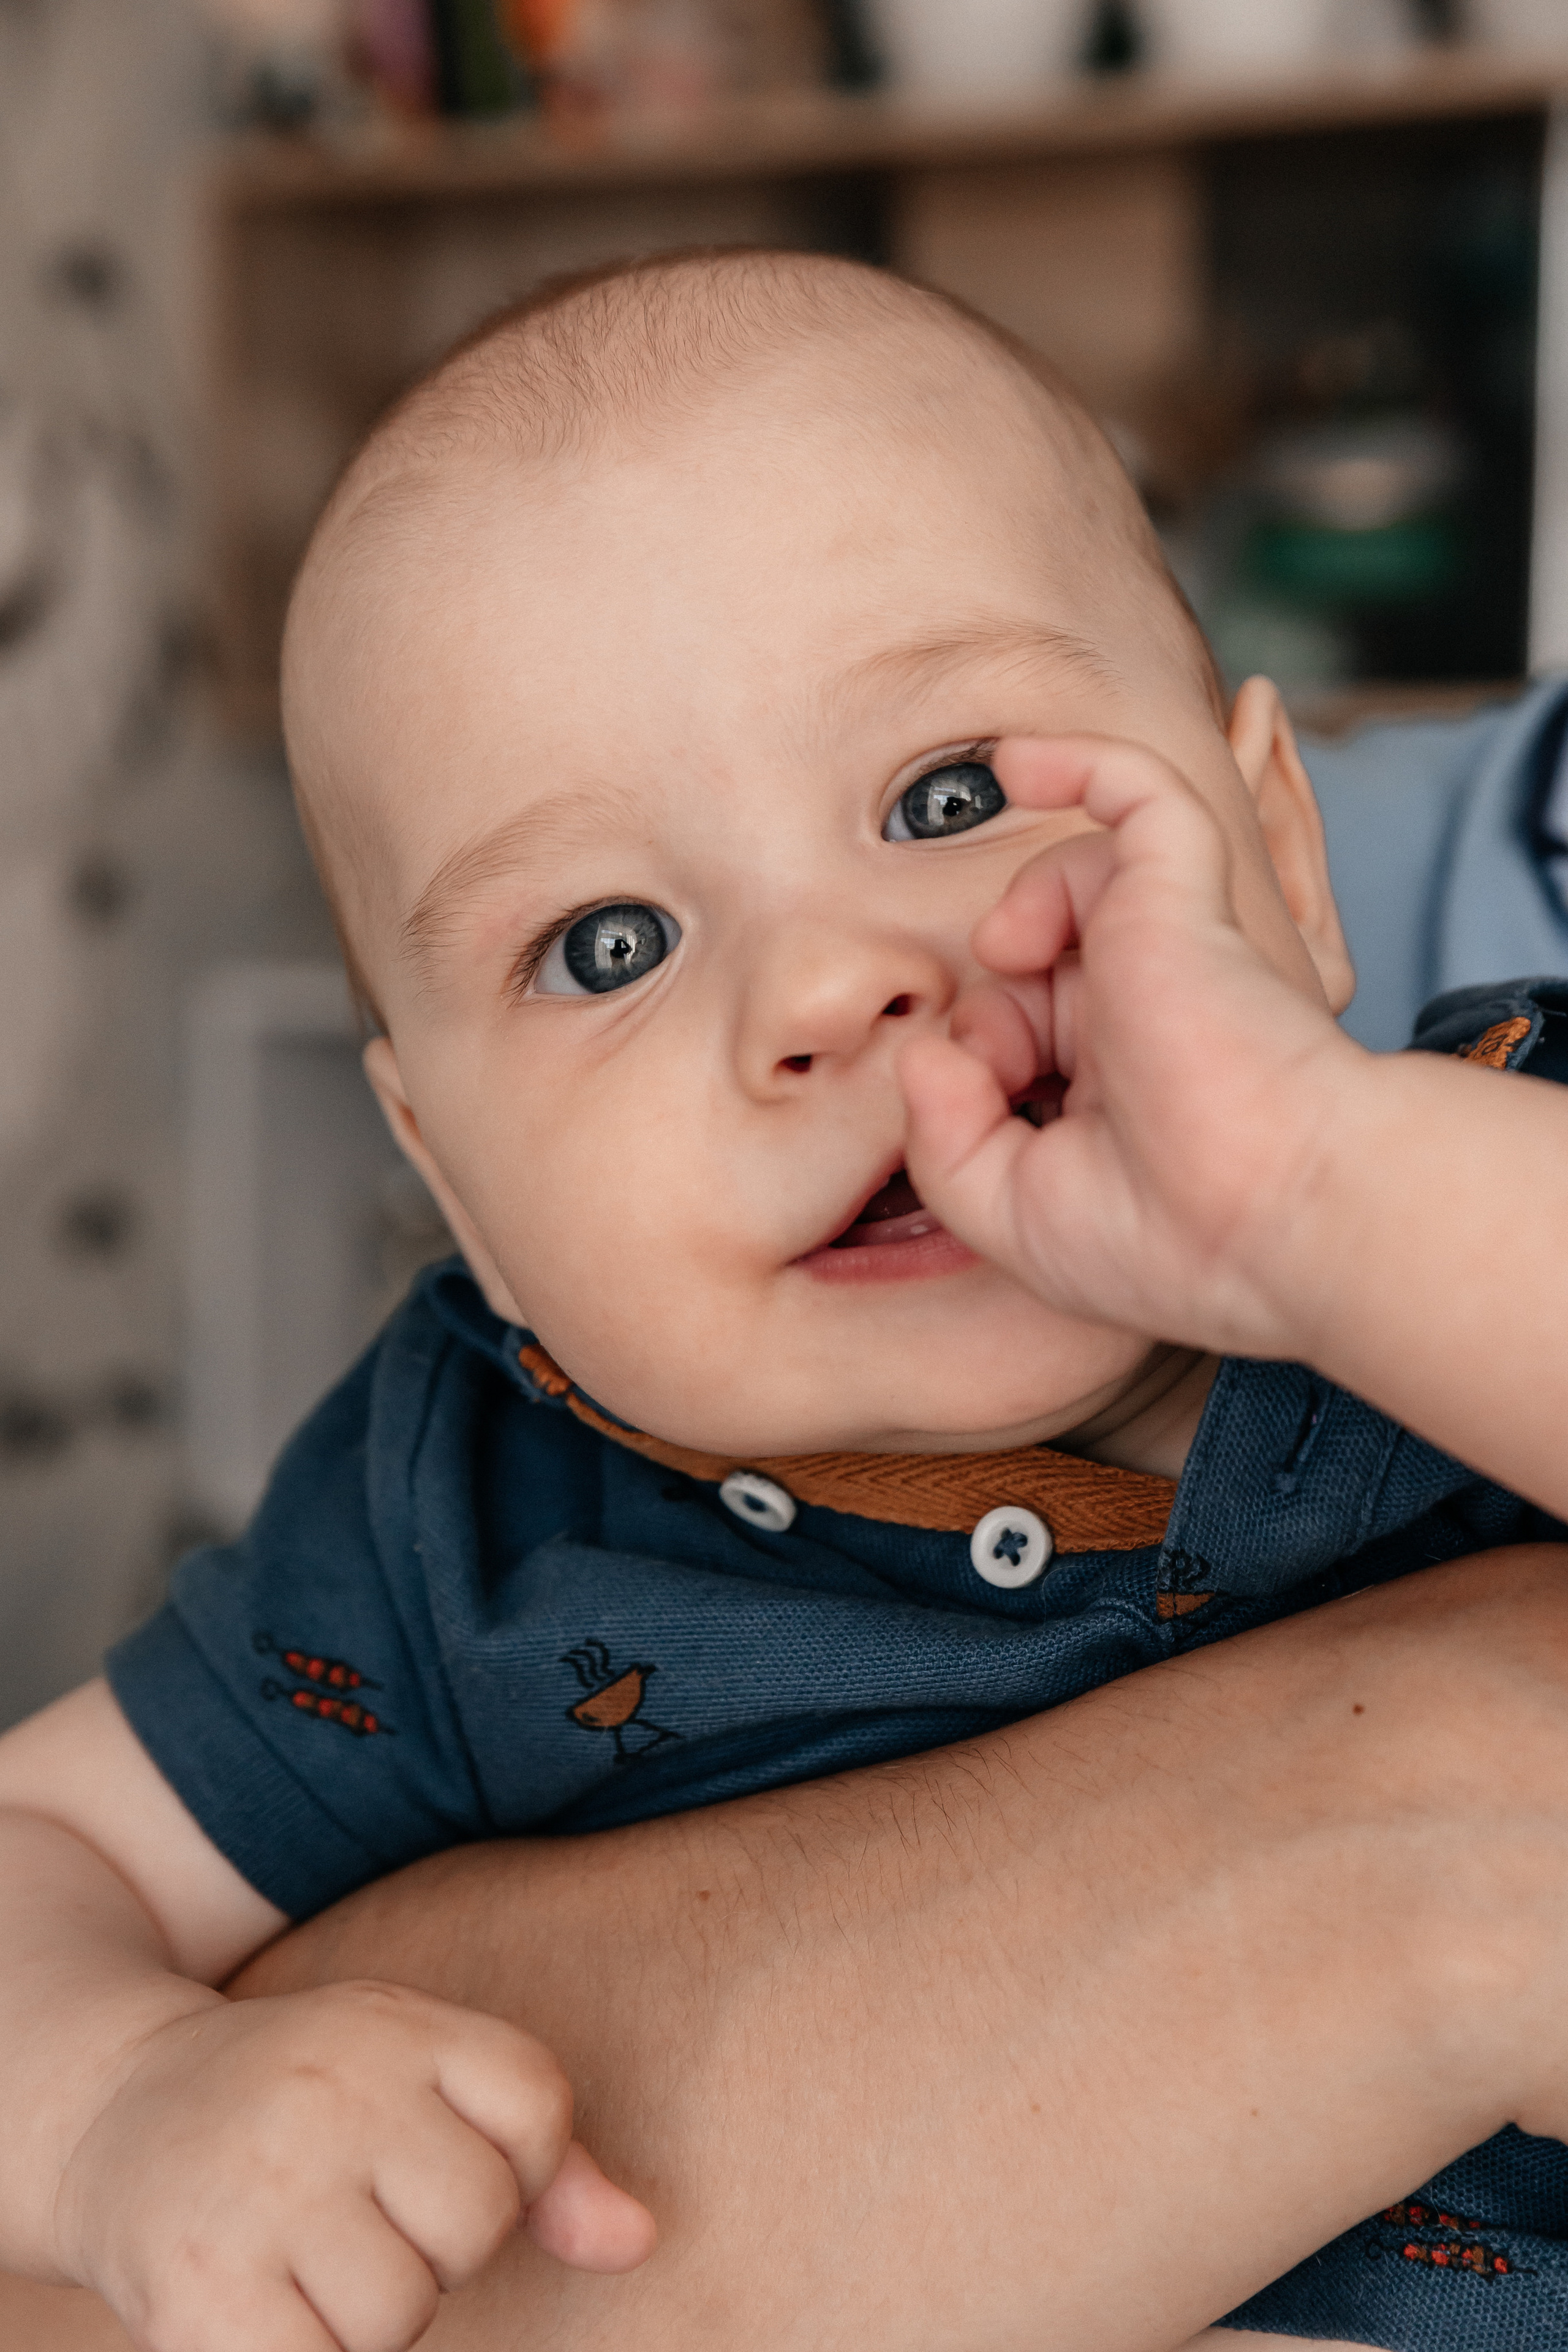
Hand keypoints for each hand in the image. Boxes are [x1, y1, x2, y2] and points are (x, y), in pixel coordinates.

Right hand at [53, 1980, 654, 2351]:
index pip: (539, 2108)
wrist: (116, 2106)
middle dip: (430, 2244)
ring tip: (303, 2252)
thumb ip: (543, 2161)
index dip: (510, 2160)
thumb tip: (641, 2241)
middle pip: (478, 2221)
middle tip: (354, 2209)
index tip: (429, 2152)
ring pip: (402, 2312)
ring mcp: (266, 2185)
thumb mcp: (418, 2082)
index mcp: (398, 2025)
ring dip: (363, 2311)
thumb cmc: (304, 2106)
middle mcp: (333, 2088)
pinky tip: (263, 2301)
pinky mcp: (205, 2285)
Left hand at [899, 733, 1365, 1359]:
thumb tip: (923, 1050)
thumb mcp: (1008, 1209)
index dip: (973, 1062)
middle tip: (1001, 1062)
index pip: (1019, 1033)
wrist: (1273, 1219)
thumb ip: (941, 1135)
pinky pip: (1137, 791)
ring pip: (1083, 875)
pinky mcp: (1182, 897)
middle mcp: (1143, 1013)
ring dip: (1026, 905)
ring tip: (1011, 950)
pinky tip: (1015, 762)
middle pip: (1041, 957)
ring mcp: (1166, 950)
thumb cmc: (1167, 1240)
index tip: (976, 1111)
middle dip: (995, 999)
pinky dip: (1080, 761)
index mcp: (1113, 1089)